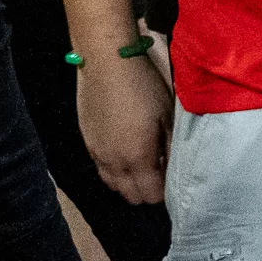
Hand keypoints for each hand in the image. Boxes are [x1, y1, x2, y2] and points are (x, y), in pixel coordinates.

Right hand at [78, 48, 173, 204]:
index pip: (150, 195)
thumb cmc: (144, 87)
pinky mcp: (86, 142)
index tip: (173, 179)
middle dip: (146, 191)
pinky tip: (125, 153)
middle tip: (160, 174)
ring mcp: (97, 154)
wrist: (106, 65)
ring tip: (143, 166)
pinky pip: (101, 169)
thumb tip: (174, 167)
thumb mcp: (167, 116)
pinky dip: (115, 170)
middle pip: (130, 196)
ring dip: (128, 183)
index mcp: (137, 159)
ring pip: (112, 185)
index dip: (164, 193)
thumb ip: (171, 147)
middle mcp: (113, 163)